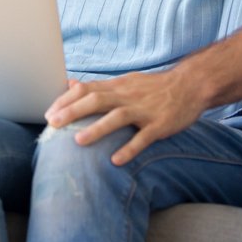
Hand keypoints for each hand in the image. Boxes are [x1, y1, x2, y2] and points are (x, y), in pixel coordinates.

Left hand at [44, 70, 207, 165]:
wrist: (192, 84)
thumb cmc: (155, 87)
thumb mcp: (127, 82)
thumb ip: (100, 87)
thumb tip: (71, 85)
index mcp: (119, 86)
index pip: (87, 89)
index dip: (66, 99)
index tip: (49, 112)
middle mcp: (128, 95)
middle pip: (97, 100)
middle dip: (73, 111)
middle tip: (53, 124)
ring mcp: (145, 110)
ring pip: (117, 117)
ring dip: (97, 129)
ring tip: (78, 142)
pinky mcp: (160, 124)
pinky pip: (143, 137)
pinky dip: (129, 149)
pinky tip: (116, 160)